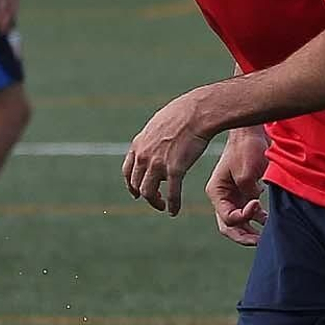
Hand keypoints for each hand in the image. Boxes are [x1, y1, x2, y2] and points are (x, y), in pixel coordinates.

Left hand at [123, 90, 215, 214]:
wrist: (197, 112)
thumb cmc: (182, 114)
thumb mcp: (158, 124)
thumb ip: (153, 138)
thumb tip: (155, 143)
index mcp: (139, 144)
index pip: (128, 171)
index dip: (131, 184)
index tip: (137, 192)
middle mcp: (144, 156)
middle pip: (137, 184)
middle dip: (144, 195)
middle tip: (155, 200)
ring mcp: (158, 164)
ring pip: (149, 193)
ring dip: (155, 203)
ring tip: (162, 207)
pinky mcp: (175, 170)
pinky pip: (171, 194)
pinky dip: (172, 206)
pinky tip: (174, 212)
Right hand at [206, 127, 268, 244]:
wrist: (253, 131)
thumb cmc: (246, 149)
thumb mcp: (246, 173)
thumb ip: (248, 194)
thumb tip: (255, 206)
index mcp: (216, 192)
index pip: (227, 217)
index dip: (243, 216)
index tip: (257, 203)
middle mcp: (222, 196)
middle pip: (228, 225)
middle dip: (243, 236)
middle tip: (258, 241)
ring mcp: (233, 195)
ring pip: (239, 222)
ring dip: (250, 231)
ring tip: (264, 238)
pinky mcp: (245, 192)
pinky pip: (250, 212)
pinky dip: (258, 218)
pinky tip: (269, 222)